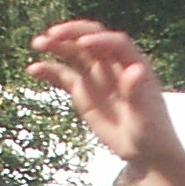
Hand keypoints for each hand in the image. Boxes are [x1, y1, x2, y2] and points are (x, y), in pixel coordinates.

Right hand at [29, 20, 184, 172]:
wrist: (143, 151)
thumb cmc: (152, 133)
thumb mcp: (146, 116)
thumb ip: (137, 93)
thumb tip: (134, 71)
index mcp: (133, 63)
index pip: (115, 43)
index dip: (99, 40)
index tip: (83, 43)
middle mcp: (112, 63)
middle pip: (91, 39)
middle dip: (73, 33)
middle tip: (53, 34)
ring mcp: (95, 75)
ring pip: (74, 53)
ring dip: (56, 45)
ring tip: (37, 43)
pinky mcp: (82, 89)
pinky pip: (63, 75)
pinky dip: (48, 70)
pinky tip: (33, 70)